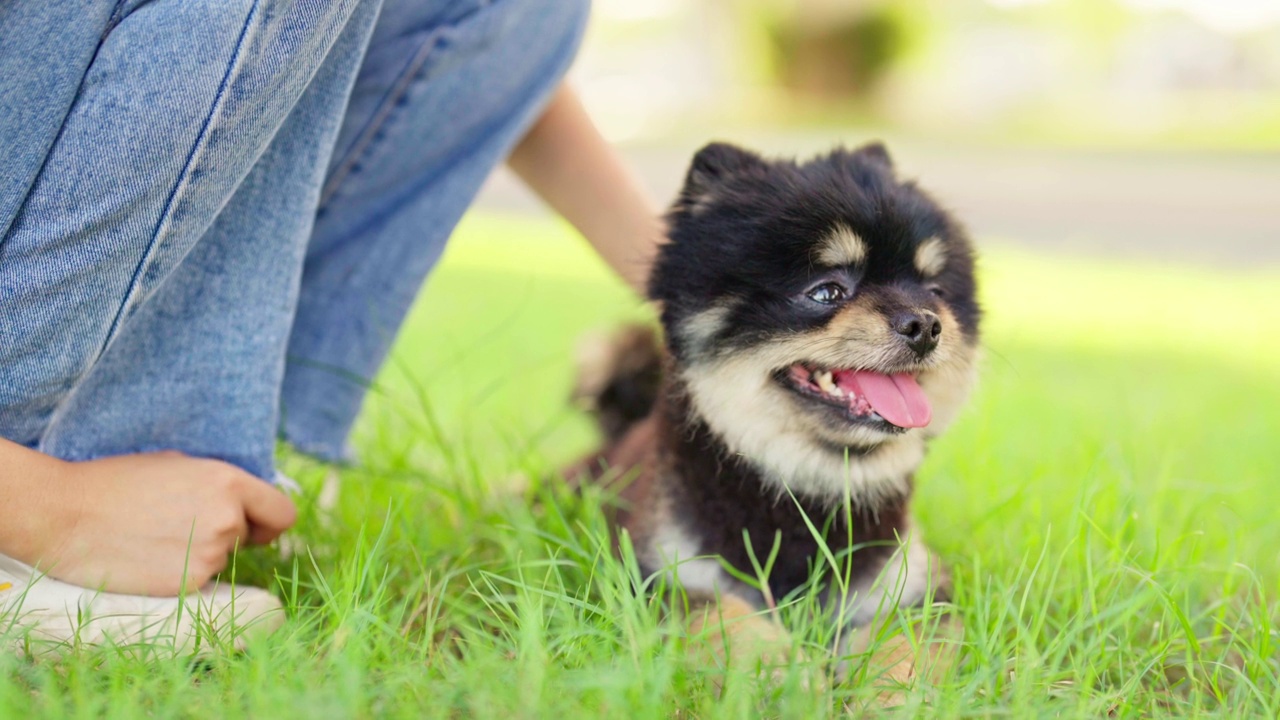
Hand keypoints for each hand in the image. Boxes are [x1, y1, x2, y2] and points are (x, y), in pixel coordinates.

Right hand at [9, 449, 295, 595]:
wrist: (66, 516)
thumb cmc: (117, 482)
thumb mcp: (177, 464)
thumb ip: (218, 484)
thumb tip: (242, 502)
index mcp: (228, 482)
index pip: (283, 514)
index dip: (270, 522)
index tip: (256, 528)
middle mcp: (228, 520)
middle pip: (247, 537)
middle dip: (225, 533)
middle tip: (180, 525)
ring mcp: (210, 555)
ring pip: (221, 560)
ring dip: (199, 553)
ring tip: (155, 537)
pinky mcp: (188, 585)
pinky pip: (198, 580)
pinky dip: (180, 574)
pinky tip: (147, 558)